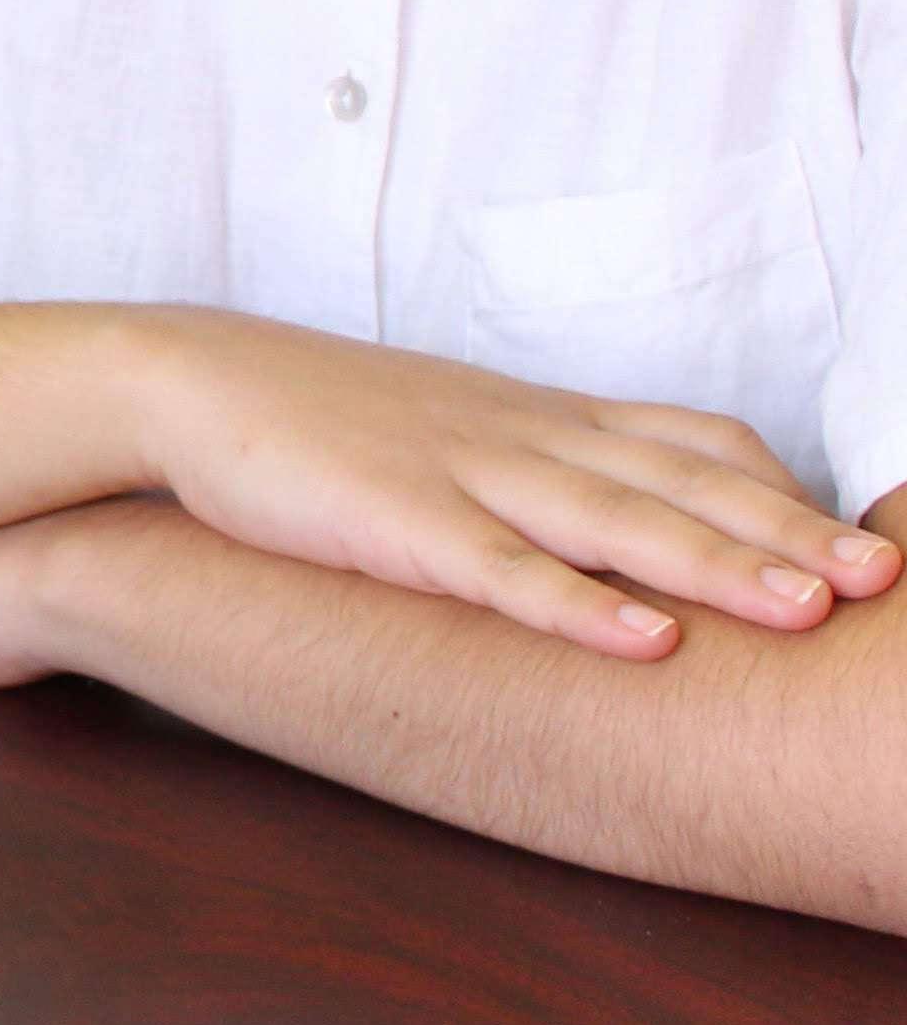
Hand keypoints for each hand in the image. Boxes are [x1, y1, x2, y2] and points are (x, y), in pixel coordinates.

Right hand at [124, 312, 900, 659]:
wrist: (187, 382)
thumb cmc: (313, 420)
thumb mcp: (442, 429)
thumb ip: (528, 467)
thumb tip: (611, 531)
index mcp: (533, 417)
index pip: (688, 442)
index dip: (780, 487)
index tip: (863, 529)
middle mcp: (520, 437)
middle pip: (678, 481)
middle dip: (790, 531)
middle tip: (884, 575)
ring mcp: (460, 475)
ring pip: (613, 521)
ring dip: (719, 563)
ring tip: (813, 606)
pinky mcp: (396, 521)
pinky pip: (503, 569)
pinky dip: (579, 606)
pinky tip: (645, 641)